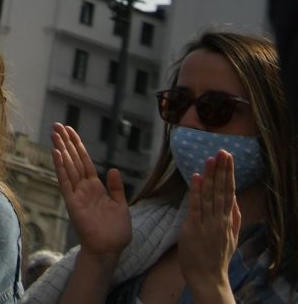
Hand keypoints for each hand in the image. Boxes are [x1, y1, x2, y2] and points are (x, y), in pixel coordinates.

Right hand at [52, 122, 133, 255]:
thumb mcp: (121, 206)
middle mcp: (84, 187)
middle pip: (74, 160)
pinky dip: (60, 168)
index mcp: (96, 187)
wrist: (109, 250)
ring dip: (61, 150)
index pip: (85, 161)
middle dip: (66, 142)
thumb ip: (117, 188)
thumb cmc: (116, 232)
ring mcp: (77, 194)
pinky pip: (65, 182)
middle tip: (57, 125)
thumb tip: (114, 169)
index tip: (70, 130)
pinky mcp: (72, 202)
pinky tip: (56, 154)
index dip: (78, 145)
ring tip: (54, 133)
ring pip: (68, 167)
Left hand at [179, 149, 242, 295]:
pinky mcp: (194, 228)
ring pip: (209, 196)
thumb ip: (234, 219)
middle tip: (222, 151)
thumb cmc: (217, 257)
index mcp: (228, 220)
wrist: (208, 277)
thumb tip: (234, 200)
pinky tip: (196, 177)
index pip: (229, 192)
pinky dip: (196, 192)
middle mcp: (219, 220)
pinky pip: (195, 207)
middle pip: (221, 190)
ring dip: (210, 176)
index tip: (228, 157)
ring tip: (210, 159)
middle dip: (222, 170)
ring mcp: (207, 224)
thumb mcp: (231, 238)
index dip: (228, 174)